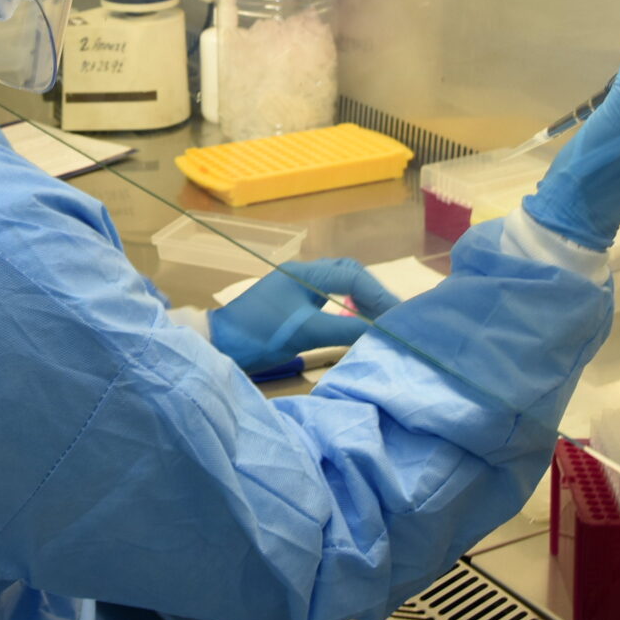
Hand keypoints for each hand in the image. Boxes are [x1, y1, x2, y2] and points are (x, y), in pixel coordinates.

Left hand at [208, 258, 402, 375]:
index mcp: (306, 274)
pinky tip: (355, 325)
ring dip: (361, 301)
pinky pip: (329, 300)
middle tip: (392, 315)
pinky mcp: (293, 305)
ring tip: (380, 321)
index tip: (398, 316)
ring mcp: (297, 289)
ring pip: (339, 287)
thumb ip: (345, 330)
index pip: (353, 277)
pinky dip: (347, 310)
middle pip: (348, 275)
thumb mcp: (306, 332)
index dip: (379, 296)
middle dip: (373, 293)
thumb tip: (381, 332)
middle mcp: (303, 275)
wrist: (221, 345)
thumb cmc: (260, 334)